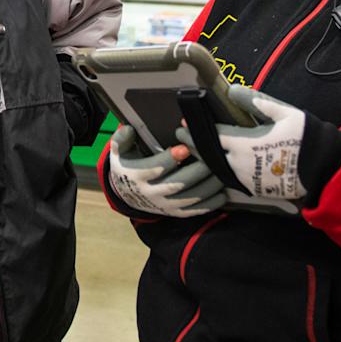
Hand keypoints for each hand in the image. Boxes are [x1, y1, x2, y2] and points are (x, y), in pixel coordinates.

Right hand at [106, 126, 225, 217]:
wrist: (126, 193)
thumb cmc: (128, 165)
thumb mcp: (119, 151)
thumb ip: (121, 139)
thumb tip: (129, 129)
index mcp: (137, 175)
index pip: (155, 168)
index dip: (170, 158)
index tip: (184, 147)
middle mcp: (151, 192)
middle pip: (177, 184)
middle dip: (197, 171)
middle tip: (212, 158)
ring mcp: (164, 205)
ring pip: (188, 198)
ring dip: (207, 187)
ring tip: (221, 173)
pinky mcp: (174, 212)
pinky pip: (194, 211)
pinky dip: (210, 204)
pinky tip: (222, 194)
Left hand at [175, 85, 306, 200]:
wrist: (323, 168)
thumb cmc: (305, 137)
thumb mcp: (284, 113)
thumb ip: (256, 102)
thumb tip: (232, 90)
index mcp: (246, 144)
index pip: (213, 136)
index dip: (196, 129)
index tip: (183, 124)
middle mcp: (242, 164)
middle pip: (210, 154)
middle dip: (193, 145)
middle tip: (180, 138)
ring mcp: (248, 179)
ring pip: (219, 169)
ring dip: (205, 159)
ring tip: (194, 150)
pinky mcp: (255, 189)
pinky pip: (232, 180)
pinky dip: (221, 171)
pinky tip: (216, 165)